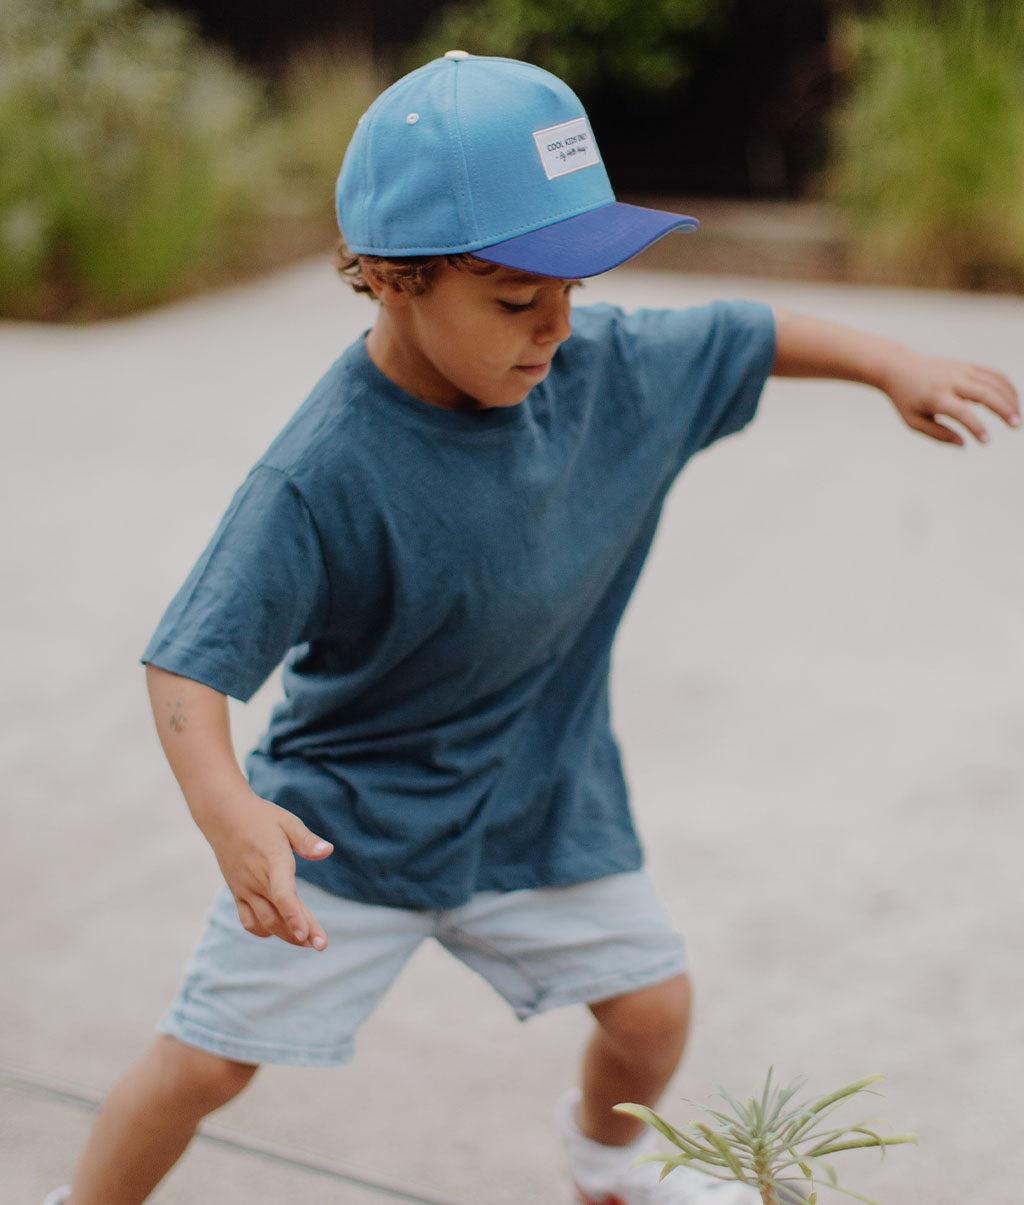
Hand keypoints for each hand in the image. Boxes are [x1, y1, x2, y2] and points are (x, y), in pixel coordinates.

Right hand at [204, 789, 333, 949]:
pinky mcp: (237, 892)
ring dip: (286, 935)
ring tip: (307, 941)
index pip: (283, 894)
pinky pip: (248, 920)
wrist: (223, 816)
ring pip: (264, 922)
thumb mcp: (287, 822)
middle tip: (321, 945)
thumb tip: (328, 851)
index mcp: (272, 860)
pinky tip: (279, 931)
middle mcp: (256, 879)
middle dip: (300, 933)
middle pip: (278, 914)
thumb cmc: (261, 817)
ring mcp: (244, 888)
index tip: (307, 934)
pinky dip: (263, 930)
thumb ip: (307, 840)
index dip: (295, 916)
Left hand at [880, 349, 1020, 444]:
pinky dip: (1006, 386)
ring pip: (994, 382)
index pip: (962, 412)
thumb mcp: (913, 420)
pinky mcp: (966, 364)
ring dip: (1010, 399)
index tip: (986, 441)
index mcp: (935, 397)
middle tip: (1016, 426)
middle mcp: (951, 381)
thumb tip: (963, 444)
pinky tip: (1013, 400)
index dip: (976, 427)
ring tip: (1016, 418)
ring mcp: (960, 370)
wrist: (898, 366)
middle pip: (985, 393)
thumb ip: (938, 434)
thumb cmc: (905, 398)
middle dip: (1004, 410)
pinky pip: (992, 373)